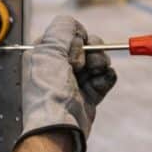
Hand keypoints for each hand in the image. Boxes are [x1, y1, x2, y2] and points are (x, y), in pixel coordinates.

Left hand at [19, 16, 117, 151]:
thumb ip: (62, 29)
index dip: (76, 38)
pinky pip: (106, 77)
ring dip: (100, 63)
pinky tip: (100, 83)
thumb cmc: (48, 92)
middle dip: (92, 50)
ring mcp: (75, 80)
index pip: (69, 33)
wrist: (59, 126)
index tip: (72, 51)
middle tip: (81, 65)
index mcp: (45, 53)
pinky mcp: (89, 94)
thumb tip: (74, 25)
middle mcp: (59, 65)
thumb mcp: (48, 51)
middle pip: (88, 44)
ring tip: (93, 74)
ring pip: (99, 59)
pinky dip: (106, 78)